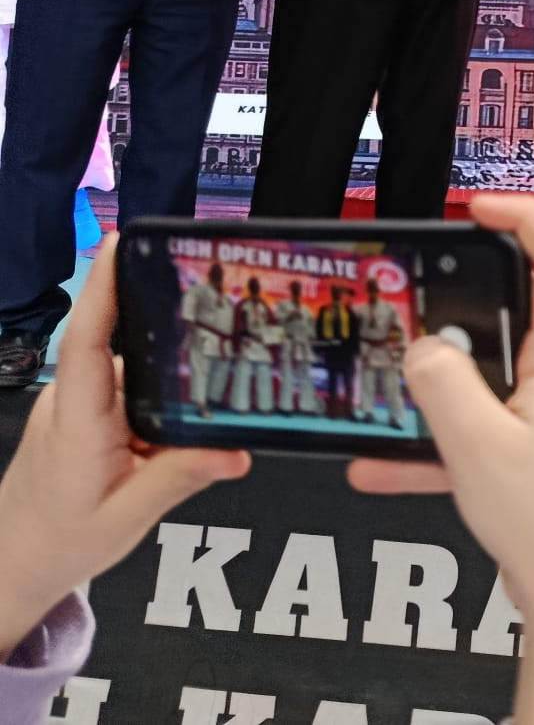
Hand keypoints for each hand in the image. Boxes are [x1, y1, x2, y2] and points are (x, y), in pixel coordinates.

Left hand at [0, 236, 250, 657]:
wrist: (14, 565)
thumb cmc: (61, 541)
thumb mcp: (126, 518)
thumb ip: (179, 479)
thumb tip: (237, 452)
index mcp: (79, 423)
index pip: (88, 340)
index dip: (104, 288)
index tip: (123, 242)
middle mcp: (73, 402)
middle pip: (121, 342)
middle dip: (165, 314)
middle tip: (217, 285)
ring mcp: (76, 405)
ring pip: (130, 368)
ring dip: (168, 365)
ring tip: (225, 348)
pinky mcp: (85, 413)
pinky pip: (127, 385)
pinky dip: (158, 388)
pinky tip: (192, 398)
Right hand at [349, 195, 533, 724]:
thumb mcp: (475, 447)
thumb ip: (441, 387)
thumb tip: (423, 346)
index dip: (524, 217)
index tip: (476, 206)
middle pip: (517, 311)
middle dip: (461, 304)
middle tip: (411, 294)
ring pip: (491, 376)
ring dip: (439, 385)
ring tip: (386, 382)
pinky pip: (483, 429)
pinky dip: (437, 444)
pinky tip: (377, 466)